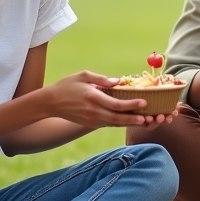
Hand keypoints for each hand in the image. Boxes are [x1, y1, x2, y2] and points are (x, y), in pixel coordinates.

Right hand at [43, 71, 166, 127]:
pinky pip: (108, 124)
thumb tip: (118, 81)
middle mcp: (93, 111)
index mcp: (93, 98)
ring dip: (129, 124)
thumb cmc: (67, 85)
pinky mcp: (90, 124)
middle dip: (134, 119)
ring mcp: (91, 120)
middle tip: (149, 118)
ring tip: (144, 122)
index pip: (116, 104)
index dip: (131, 105)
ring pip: (114, 124)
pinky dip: (119, 123)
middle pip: (118, 118)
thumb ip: (101, 79)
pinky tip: (129, 121)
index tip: (144, 102)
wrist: (50, 103)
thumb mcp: (83, 76)